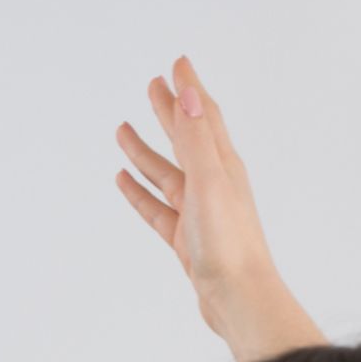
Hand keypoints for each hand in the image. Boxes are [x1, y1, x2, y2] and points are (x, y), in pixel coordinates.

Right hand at [114, 56, 323, 361]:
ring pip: (165, 171)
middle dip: (169, 112)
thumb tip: (190, 95)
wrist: (237, 297)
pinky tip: (124, 181)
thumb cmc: (228, 244)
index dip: (189, 90)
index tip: (176, 64)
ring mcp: (198, 211)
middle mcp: (213, 184)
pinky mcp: (184, 237)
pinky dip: (139, 190)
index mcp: (223, 167)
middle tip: (152, 85)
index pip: (204, 117)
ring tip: (123, 129)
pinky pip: (156, 205)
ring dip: (146, 150)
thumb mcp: (210, 183)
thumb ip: (198, 139)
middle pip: (186, 138)